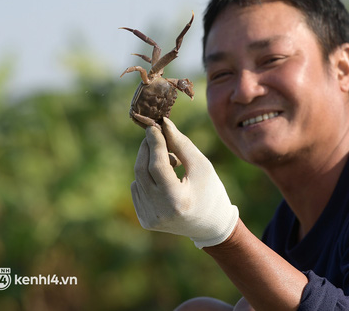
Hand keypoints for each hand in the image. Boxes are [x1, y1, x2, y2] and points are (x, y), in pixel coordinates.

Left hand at [131, 117, 238, 248]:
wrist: (211, 225)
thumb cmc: (211, 191)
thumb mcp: (201, 165)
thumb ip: (181, 144)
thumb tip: (163, 123)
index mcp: (177, 200)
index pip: (157, 166)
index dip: (154, 143)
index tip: (153, 126)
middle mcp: (160, 212)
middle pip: (142, 171)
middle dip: (147, 149)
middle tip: (155, 135)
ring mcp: (150, 219)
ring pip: (137, 179)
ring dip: (149, 163)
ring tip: (172, 162)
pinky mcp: (145, 221)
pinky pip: (137, 190)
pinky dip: (146, 179)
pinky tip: (164, 180)